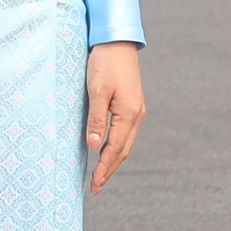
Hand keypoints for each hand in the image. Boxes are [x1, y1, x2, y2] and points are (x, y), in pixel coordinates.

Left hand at [84, 42, 146, 192]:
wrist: (117, 41)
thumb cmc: (104, 63)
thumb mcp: (97, 90)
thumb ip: (96, 119)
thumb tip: (94, 146)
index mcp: (129, 114)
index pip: (115, 150)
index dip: (103, 169)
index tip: (93, 186)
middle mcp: (136, 115)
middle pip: (123, 151)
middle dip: (109, 171)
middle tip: (94, 188)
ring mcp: (136, 111)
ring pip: (125, 144)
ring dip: (113, 161)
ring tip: (99, 176)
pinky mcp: (132, 105)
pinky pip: (124, 133)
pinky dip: (116, 147)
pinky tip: (107, 151)